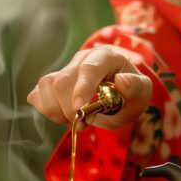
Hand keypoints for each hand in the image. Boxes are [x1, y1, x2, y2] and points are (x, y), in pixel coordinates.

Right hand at [27, 46, 152, 129]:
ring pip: (46, 85)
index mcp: (105, 56)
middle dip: (68, 108)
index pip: (89, 68)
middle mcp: (81, 58)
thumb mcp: (143, 91)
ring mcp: (65, 68)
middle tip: (82, 123)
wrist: (118, 92)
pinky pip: (37, 94)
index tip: (79, 110)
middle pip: (63, 80)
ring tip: (72, 119)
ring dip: (55, 109)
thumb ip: (136, 88)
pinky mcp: (51, 81)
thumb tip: (121, 81)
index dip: (81, 88)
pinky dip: (45, 109)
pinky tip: (60, 115)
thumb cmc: (130, 92)